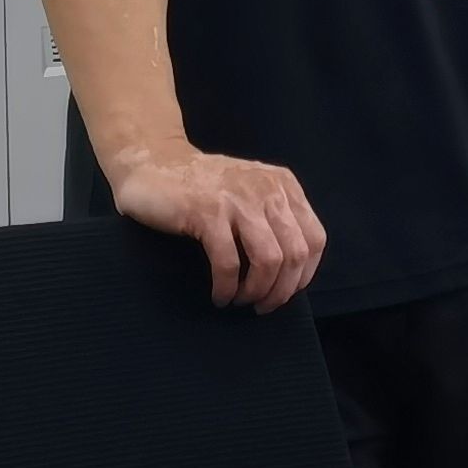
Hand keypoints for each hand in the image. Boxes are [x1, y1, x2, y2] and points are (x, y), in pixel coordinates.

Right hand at [104, 141, 326, 310]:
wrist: (152, 162)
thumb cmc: (202, 184)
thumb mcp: (251, 190)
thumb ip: (275, 216)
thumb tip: (291, 269)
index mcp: (284, 185)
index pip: (315, 238)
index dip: (305, 274)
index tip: (287, 292)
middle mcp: (268, 190)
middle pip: (295, 253)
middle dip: (282, 290)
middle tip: (263, 306)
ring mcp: (238, 201)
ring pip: (268, 260)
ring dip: (257, 291)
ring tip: (241, 301)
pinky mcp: (207, 213)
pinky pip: (228, 262)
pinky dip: (227, 287)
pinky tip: (220, 296)